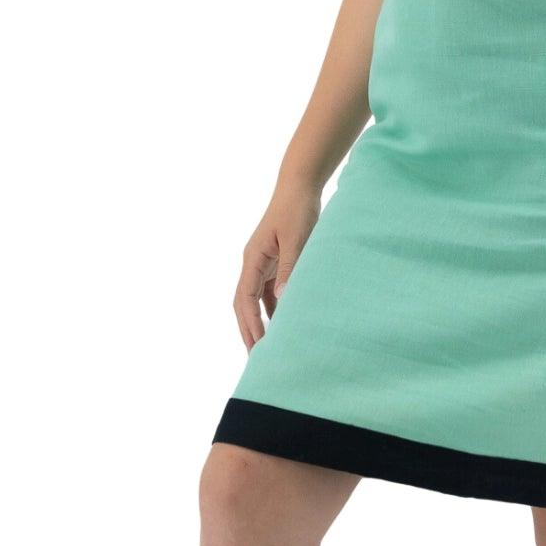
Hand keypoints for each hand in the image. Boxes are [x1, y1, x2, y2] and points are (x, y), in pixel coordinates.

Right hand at [233, 180, 320, 348]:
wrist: (300, 187)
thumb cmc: (297, 210)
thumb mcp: (296, 240)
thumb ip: (291, 269)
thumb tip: (283, 299)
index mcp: (253, 259)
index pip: (244, 299)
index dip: (249, 323)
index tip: (258, 344)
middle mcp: (254, 264)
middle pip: (244, 304)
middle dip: (248, 330)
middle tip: (256, 358)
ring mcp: (263, 264)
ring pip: (256, 301)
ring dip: (260, 323)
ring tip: (267, 348)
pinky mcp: (275, 263)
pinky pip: (270, 292)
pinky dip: (274, 310)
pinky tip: (283, 325)